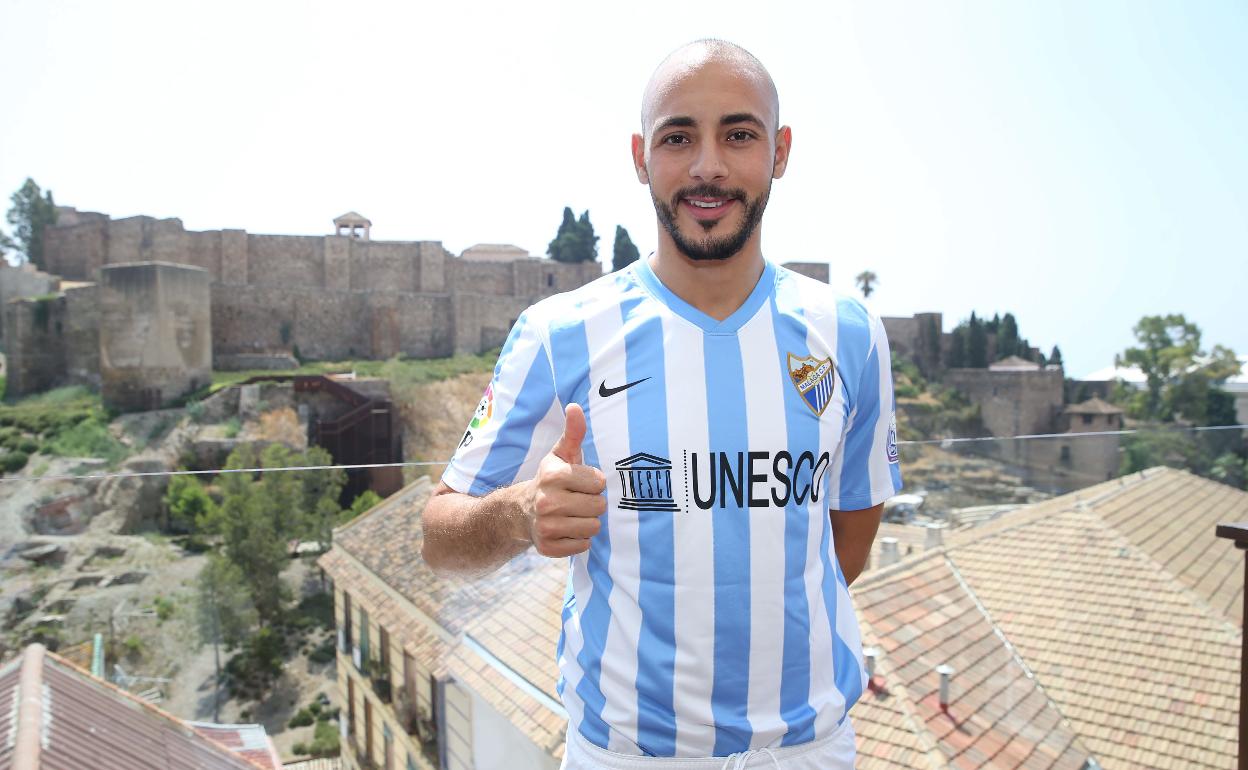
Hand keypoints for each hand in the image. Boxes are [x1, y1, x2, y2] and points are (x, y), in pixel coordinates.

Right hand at [527, 403, 606, 556]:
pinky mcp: (548, 547)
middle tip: (576, 500)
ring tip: (572, 515)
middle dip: (592, 503)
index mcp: (553, 476)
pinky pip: (583, 546)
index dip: (593, 483)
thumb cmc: (552, 480)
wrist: (521, 511)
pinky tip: (566, 529)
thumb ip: (573, 432)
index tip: (580, 483)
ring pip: (593, 528)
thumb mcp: (561, 454)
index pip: (599, 483)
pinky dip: (578, 540)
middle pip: (598, 507)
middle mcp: (547, 501)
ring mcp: (546, 526)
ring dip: (587, 522)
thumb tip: (575, 407)